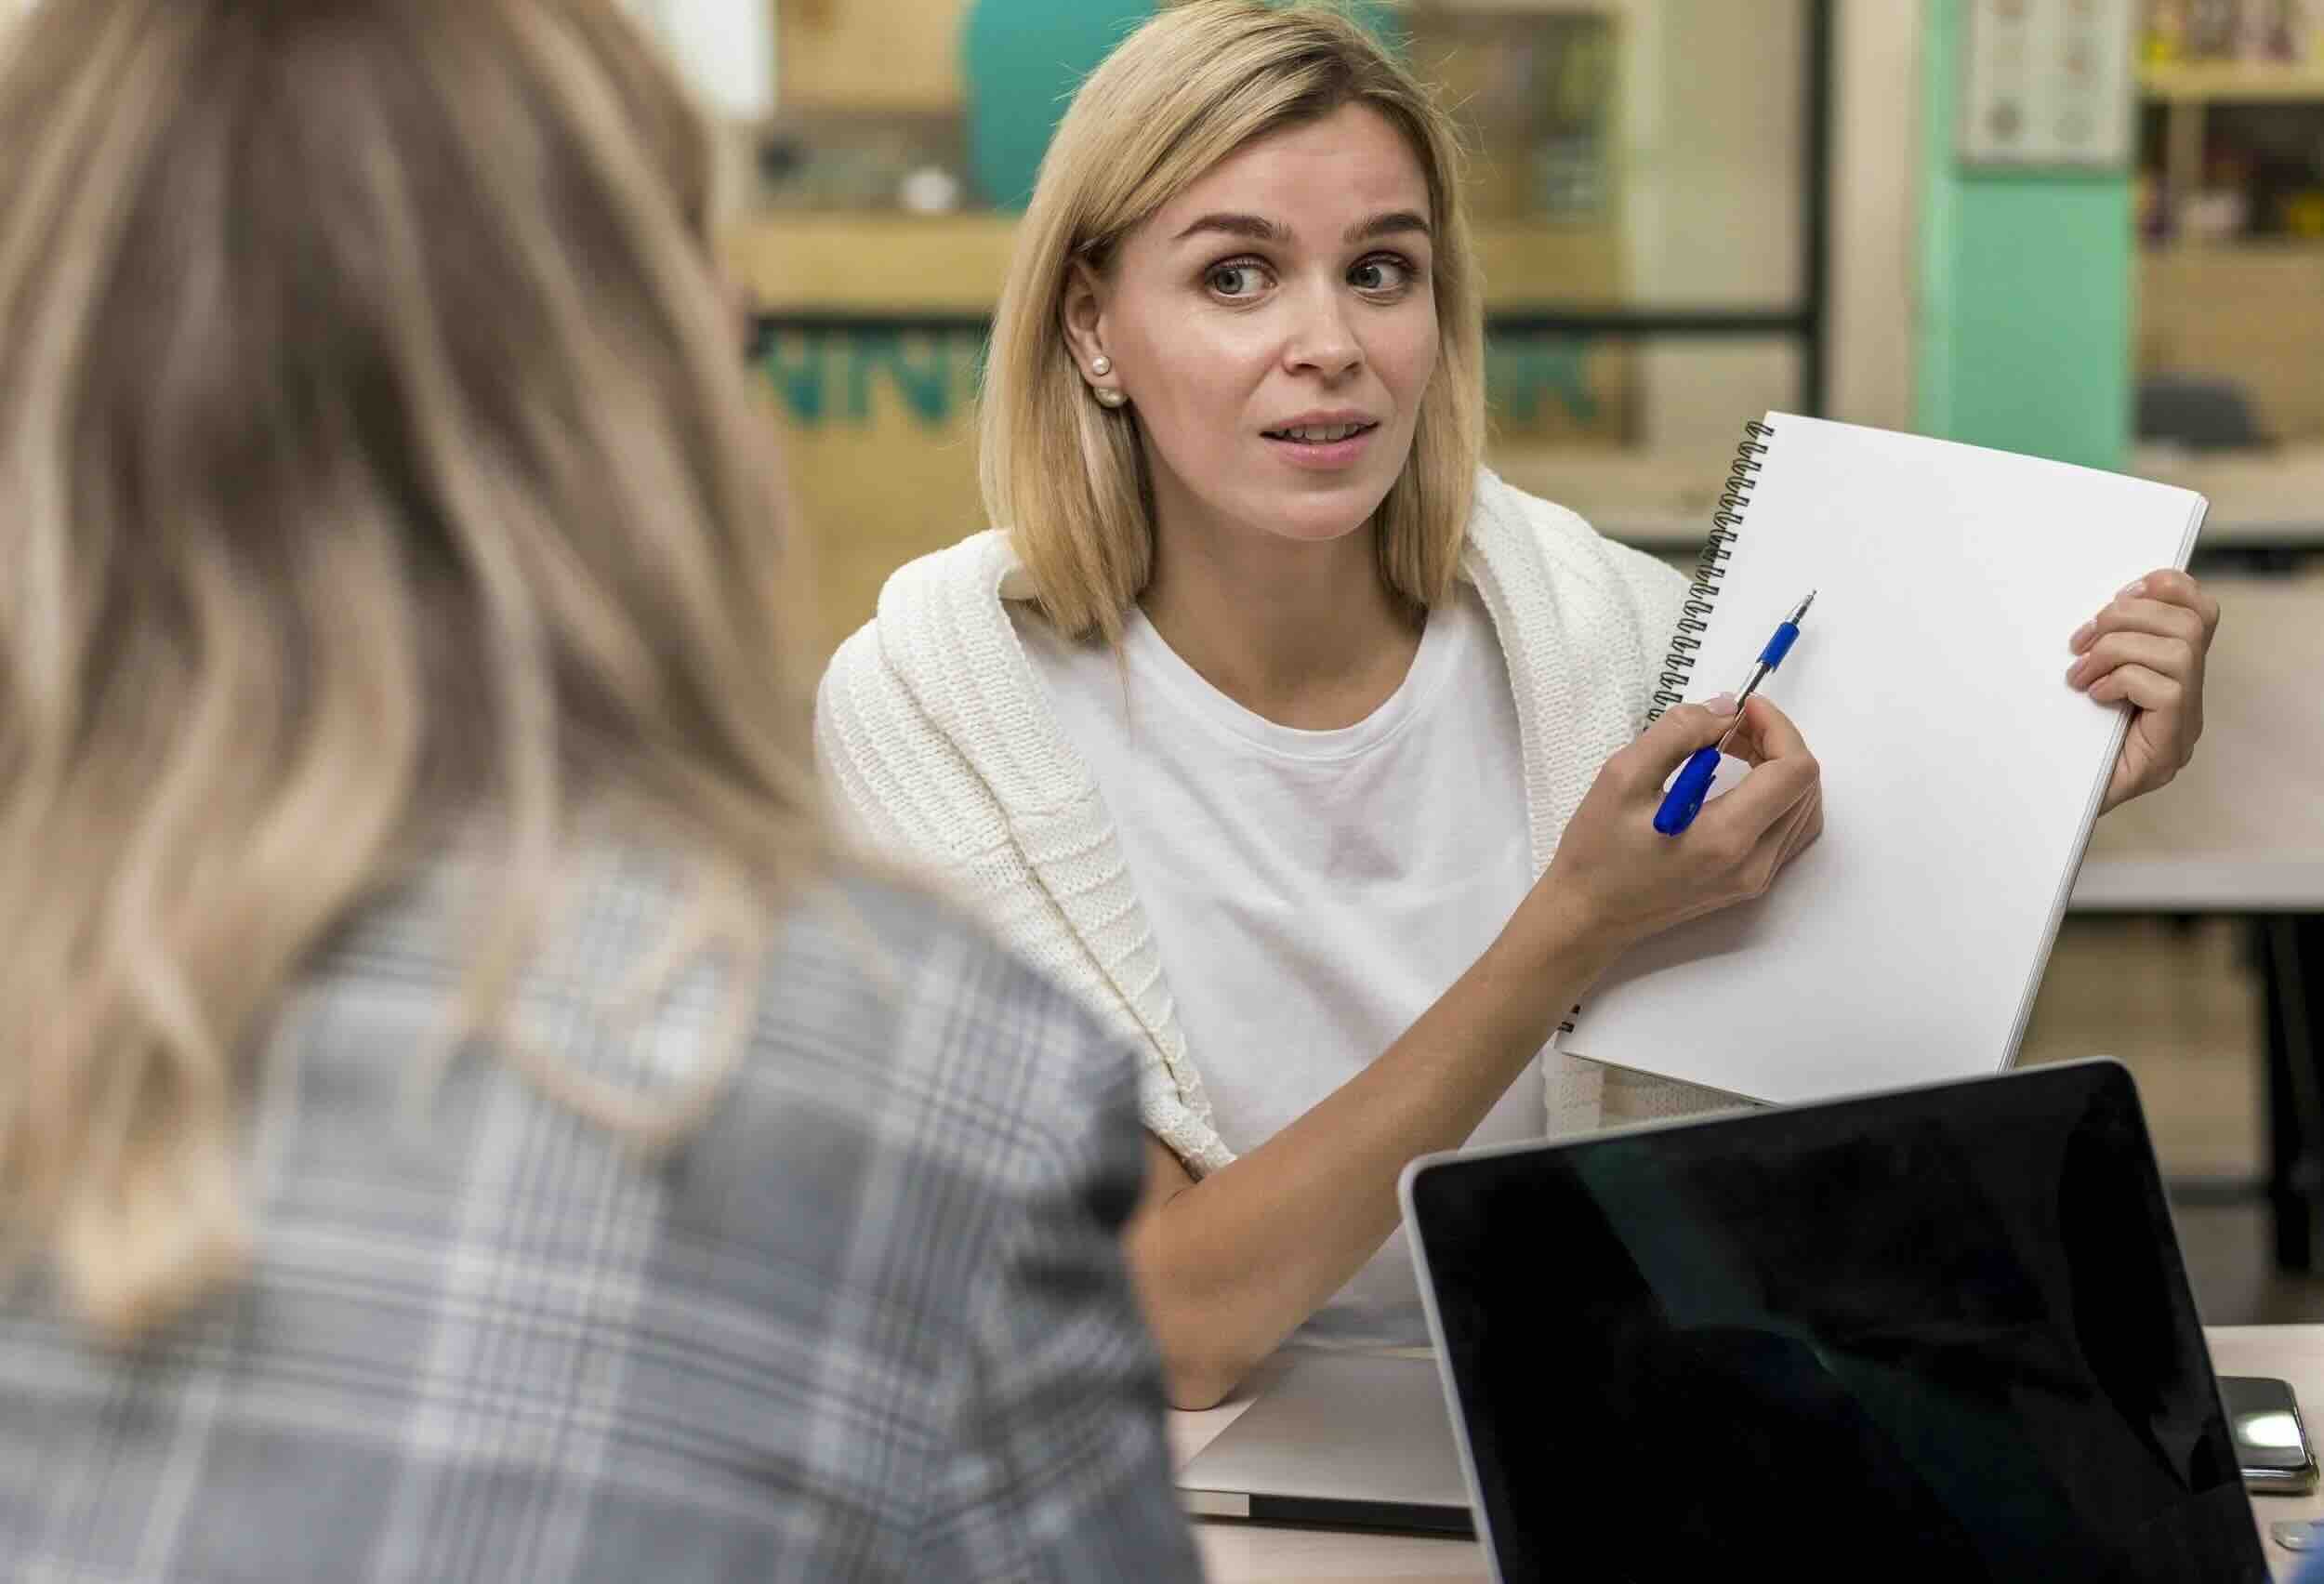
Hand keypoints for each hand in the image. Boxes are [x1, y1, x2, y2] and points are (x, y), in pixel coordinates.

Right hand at [1540, 694, 1823, 961]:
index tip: (1744, 708)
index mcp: (1725, 837)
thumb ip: (1678, 733)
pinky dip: (1777, 795)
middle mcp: (1753, 862)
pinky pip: (1789, 830)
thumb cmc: (1597, 850)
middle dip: (1777, 742)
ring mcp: (1756, 878)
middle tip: (1730, 726)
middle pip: (1805, 786)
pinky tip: (1742, 781)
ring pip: (1803, 807)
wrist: (1588, 916)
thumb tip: (1726, 708)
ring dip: (1779, 767)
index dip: (1778, 728)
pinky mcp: (1750, 883)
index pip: (1793, 770)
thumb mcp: (1623, 777)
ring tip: (1734, 748)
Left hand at [2066, 568, 2218, 812]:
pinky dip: (2124, 680)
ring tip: (2079, 672)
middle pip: (2191, 624)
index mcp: (2173, 676)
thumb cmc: (2061, 746)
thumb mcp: (2078, 687)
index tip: (2119, 591)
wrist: (2051, 811)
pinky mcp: (2170, 749)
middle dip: (2129, 616)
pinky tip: (2094, 696)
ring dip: (2119, 648)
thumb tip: (2091, 612)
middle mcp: (2189, 700)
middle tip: (2081, 640)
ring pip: (2180, 650)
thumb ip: (2098, 650)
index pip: (2199, 613)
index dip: (2168, 588)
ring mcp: (2184, 726)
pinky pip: (2168, 689)